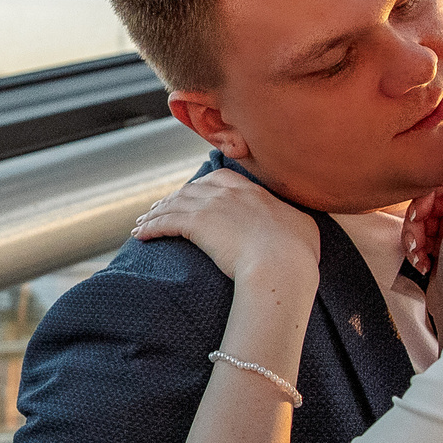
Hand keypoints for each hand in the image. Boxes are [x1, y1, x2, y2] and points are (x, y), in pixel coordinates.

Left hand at [133, 169, 322, 282]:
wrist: (282, 264)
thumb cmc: (298, 252)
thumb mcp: (303, 226)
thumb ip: (291, 219)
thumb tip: (293, 224)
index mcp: (254, 191)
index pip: (221, 179)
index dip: (204, 186)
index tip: (195, 194)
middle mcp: (229, 193)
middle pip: (192, 189)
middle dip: (174, 198)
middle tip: (161, 209)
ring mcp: (211, 206)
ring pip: (174, 204)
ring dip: (156, 213)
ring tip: (143, 222)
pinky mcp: (195, 224)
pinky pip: (165, 222)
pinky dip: (150, 227)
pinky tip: (139, 235)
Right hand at [424, 135, 442, 343]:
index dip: (427, 197)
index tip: (421, 214)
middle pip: (431, 201)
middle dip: (418, 221)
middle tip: (417, 240)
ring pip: (422, 220)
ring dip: (414, 237)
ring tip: (418, 255)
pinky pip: (421, 237)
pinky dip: (417, 249)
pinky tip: (421, 264)